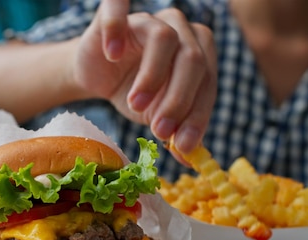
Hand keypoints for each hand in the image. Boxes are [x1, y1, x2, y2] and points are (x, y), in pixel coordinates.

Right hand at [73, 0, 216, 154]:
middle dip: (178, 100)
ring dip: (151, 77)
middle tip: (160, 131)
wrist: (98, 75)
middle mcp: (182, 30)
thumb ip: (177, 132)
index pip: (208, 84)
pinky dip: (116, 31)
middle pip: (192, 60)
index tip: (184, 145)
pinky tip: (113, 55)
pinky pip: (119, 11)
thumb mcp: (158, 116)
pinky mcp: (117, 15)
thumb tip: (189, 157)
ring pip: (164, 39)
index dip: (198, 116)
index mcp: (200, 54)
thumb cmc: (135, 93)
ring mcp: (150, 19)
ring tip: (135, 105)